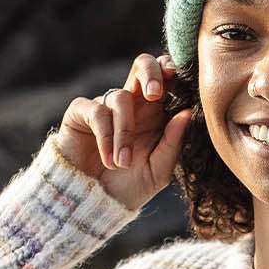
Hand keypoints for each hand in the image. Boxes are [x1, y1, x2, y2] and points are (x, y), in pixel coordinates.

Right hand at [54, 52, 193, 211]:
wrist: (94, 203)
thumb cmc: (129, 187)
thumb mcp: (159, 171)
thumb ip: (174, 143)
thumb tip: (187, 112)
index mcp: (155, 113)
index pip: (166, 78)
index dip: (172, 71)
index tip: (178, 79)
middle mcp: (132, 104)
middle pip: (142, 65)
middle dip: (151, 73)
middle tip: (155, 94)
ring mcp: (106, 105)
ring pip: (121, 98)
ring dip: (124, 134)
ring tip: (122, 164)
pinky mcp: (81, 112)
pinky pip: (97, 112)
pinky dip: (105, 137)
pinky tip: (109, 161)